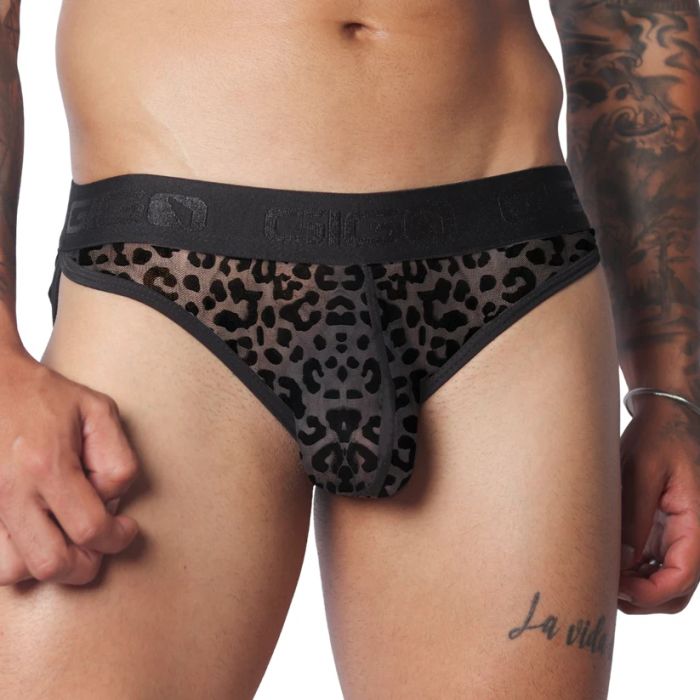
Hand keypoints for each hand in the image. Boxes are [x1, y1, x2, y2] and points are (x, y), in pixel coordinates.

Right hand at [0, 348, 139, 585]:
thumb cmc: (46, 396)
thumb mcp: (98, 411)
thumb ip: (116, 458)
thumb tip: (111, 500)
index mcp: (47, 465)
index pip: (90, 528)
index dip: (117, 538)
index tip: (125, 529)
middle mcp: (10, 491)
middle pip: (50, 564)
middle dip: (85, 565)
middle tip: (98, 545)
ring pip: (11, 572)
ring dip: (45, 565)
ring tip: (63, 539)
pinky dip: (15, 559)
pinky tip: (35, 536)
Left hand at [618, 394, 699, 613]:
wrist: (666, 418)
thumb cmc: (657, 439)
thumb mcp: (641, 472)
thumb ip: (634, 519)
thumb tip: (621, 562)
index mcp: (698, 524)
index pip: (681, 578)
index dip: (648, 592)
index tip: (615, 587)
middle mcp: (696, 536)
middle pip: (675, 591)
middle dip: (641, 599)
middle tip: (602, 586)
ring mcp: (683, 536)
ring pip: (667, 583)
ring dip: (638, 589)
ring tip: (602, 577)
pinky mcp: (669, 531)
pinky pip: (658, 565)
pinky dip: (637, 573)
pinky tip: (610, 563)